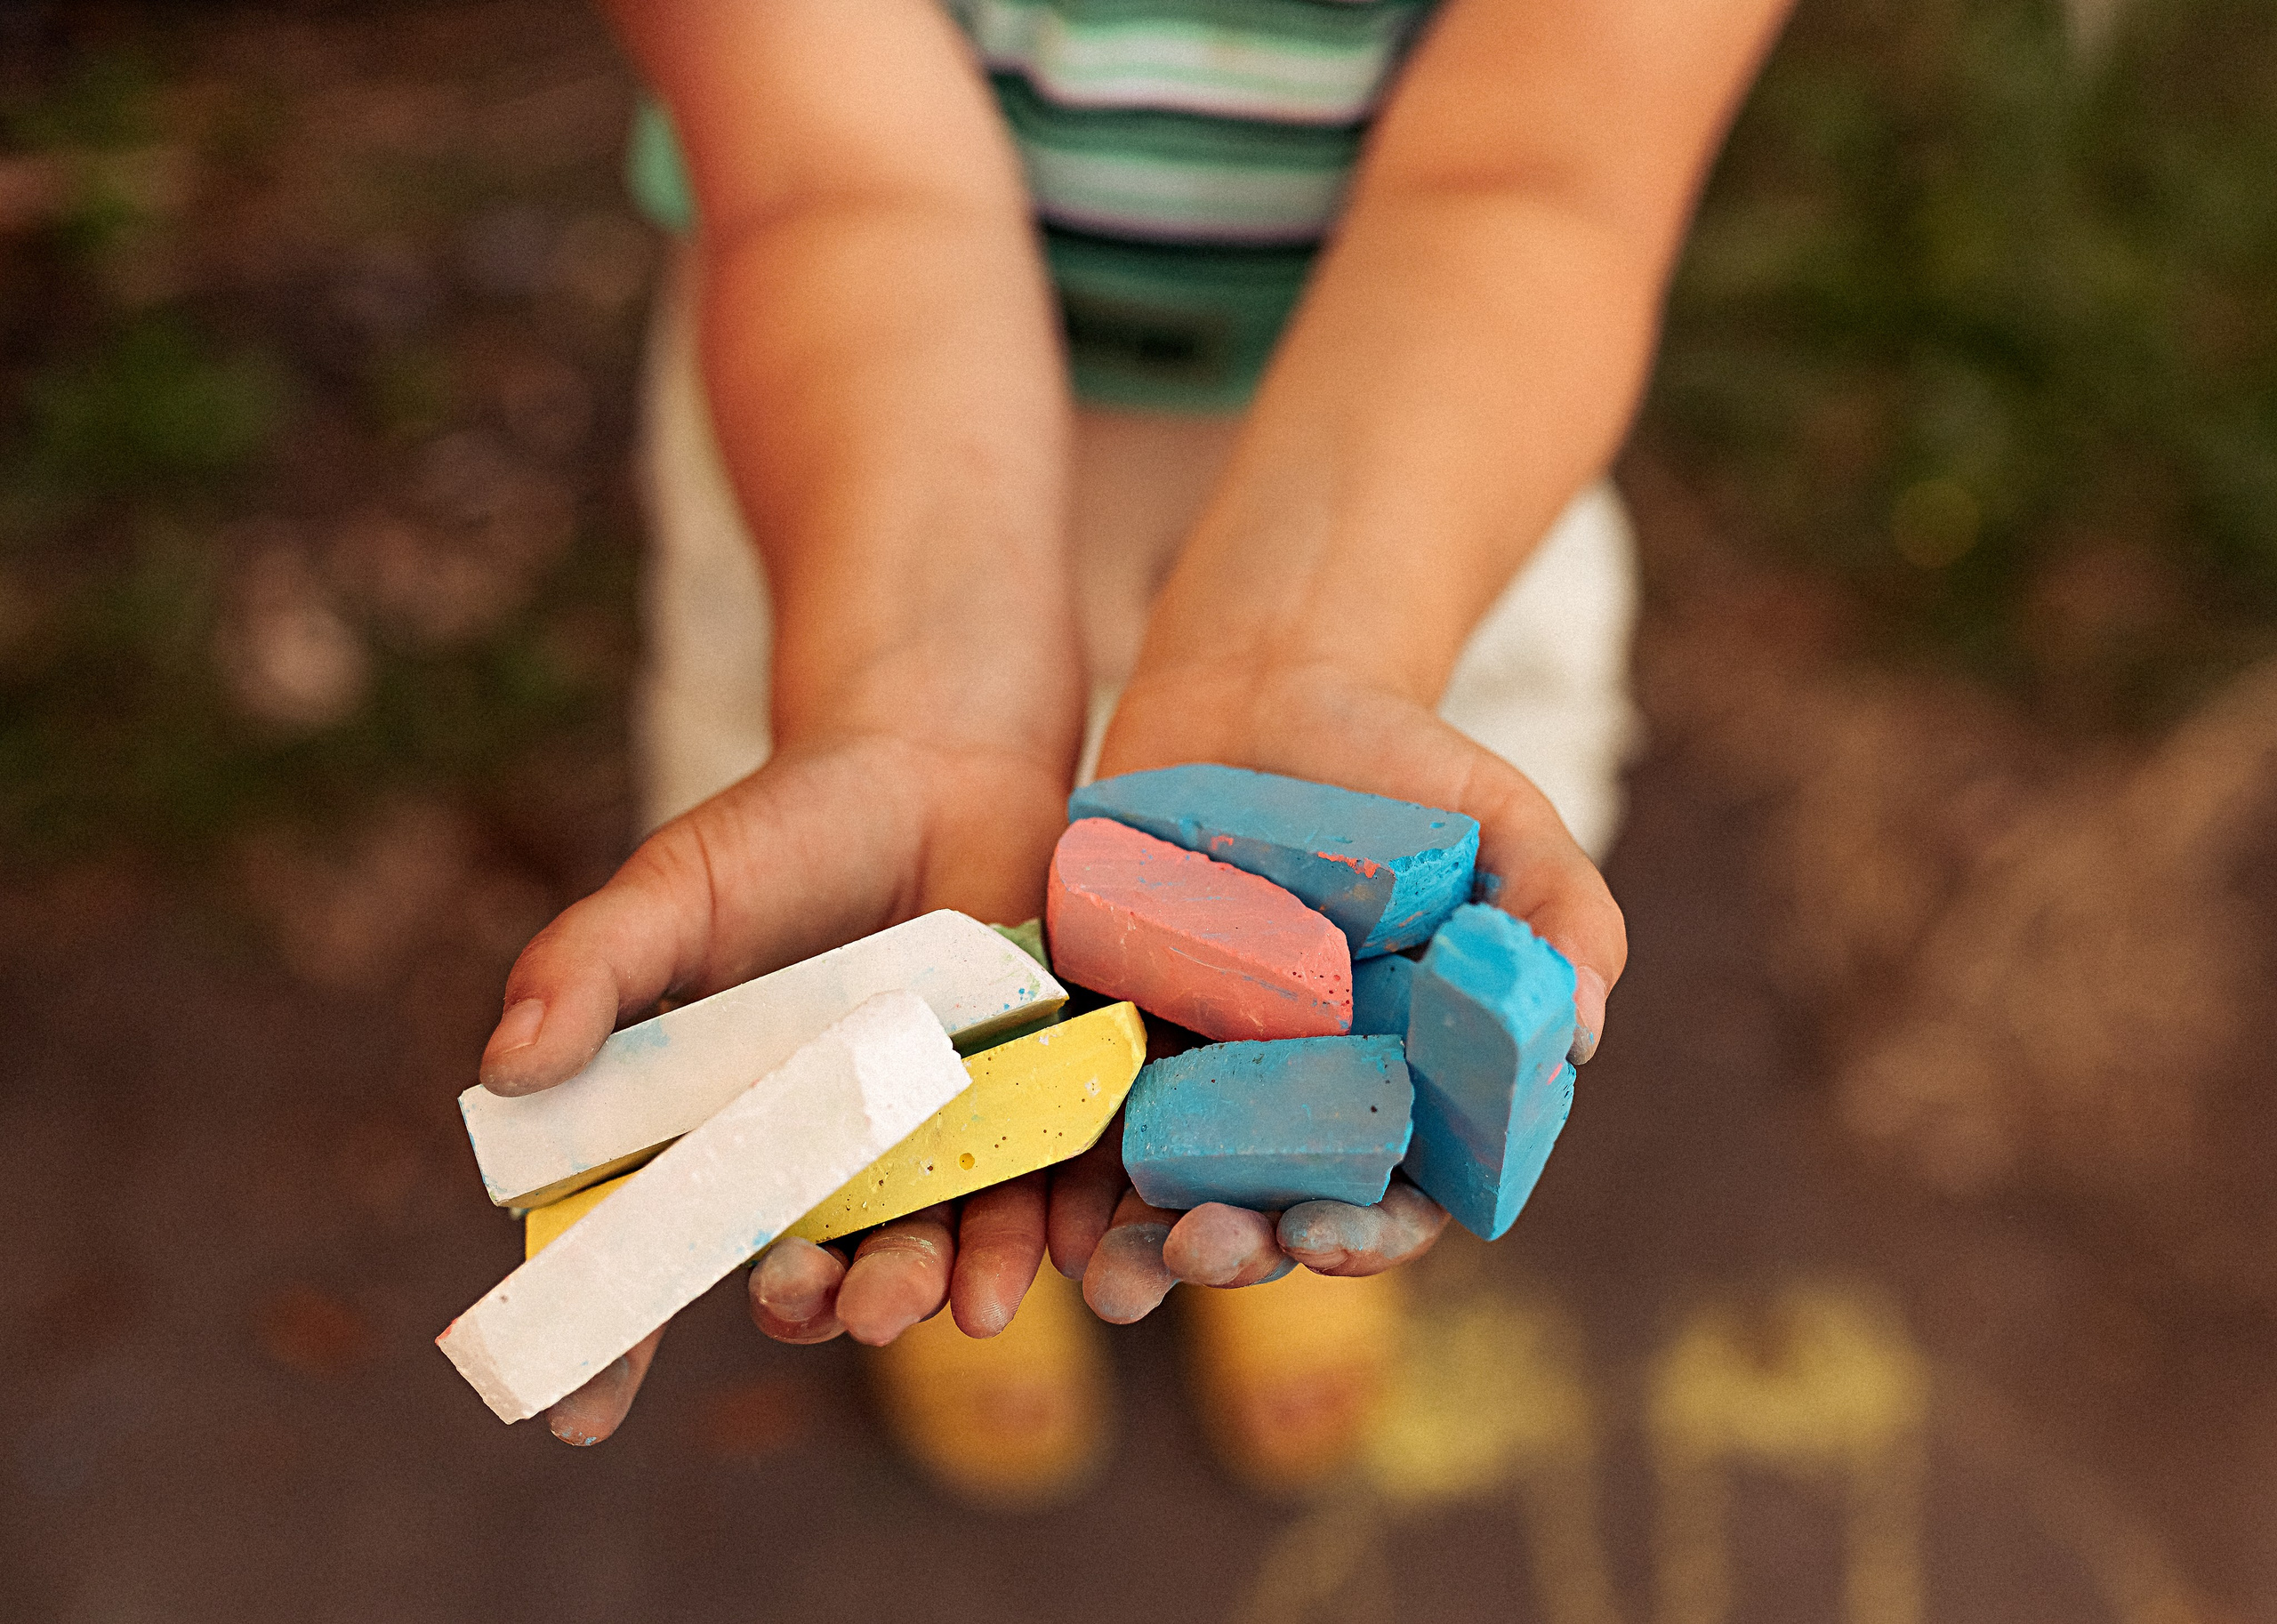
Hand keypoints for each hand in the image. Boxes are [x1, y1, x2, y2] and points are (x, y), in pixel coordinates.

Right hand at [483, 691, 1077, 1444]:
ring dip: (933, 1288)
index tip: (580, 1414)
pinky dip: (1049, 1231)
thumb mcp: (674, 890)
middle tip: (808, 1303)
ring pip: (929, 1249)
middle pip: (806, 1270)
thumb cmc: (785, 832)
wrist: (939, 761)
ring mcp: (928, 1144)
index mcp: (717, 1133)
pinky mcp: (1029, 1109)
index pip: (653, 1250)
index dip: (612, 1335)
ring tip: (949, 1307)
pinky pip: (1041, 1192)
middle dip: (811, 1305)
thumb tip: (505, 1070)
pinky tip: (1058, 1253)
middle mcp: (821, 1163)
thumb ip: (592, 968)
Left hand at [1063, 657, 1625, 1313]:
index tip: (1321, 1238)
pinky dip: (1062, 1159)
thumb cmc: (1406, 765)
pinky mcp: (1112, 1023)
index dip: (1365, 1236)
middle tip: (1196, 1253)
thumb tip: (1585, 1031)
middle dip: (1236, 1254)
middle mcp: (1298, 1102)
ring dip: (1137, 1245)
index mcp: (1405, 1087)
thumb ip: (1564, 917)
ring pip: (1167, 1188)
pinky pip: (1082, 1107)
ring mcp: (1199, 1070)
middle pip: (1272, 1214)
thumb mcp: (1506, 824)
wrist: (1268, 683)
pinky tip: (1041, 1181)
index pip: (1395, 1199)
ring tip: (1111, 1270)